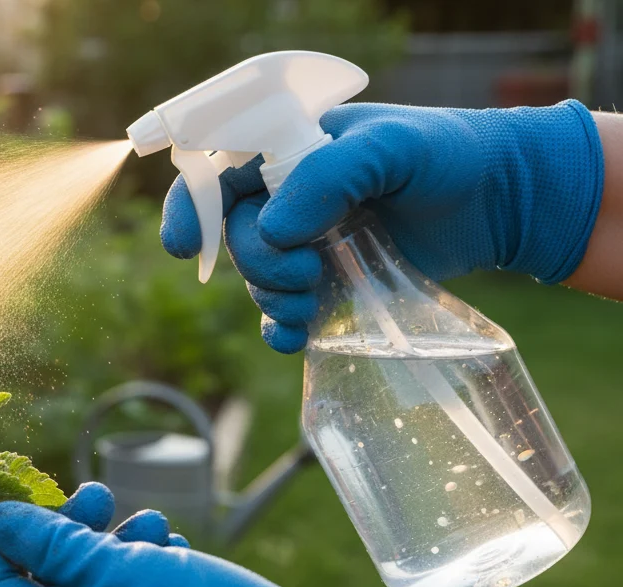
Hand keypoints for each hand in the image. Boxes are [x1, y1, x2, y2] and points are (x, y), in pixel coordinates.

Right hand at [160, 101, 604, 351]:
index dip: (190, 209)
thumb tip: (273, 229)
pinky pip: (284, 313)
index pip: (217, 175)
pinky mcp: (332, 283)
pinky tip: (295, 337)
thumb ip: (329, 176)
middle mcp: (289, 195)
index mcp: (288, 150)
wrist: (504, 200)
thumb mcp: (391, 149)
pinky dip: (281, 329)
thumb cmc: (449, 155)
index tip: (182, 246)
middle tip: (306, 272)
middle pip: (234, 236)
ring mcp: (309, 241)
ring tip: (314, 298)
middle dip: (258, 263)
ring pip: (257, 277)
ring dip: (273, 297)